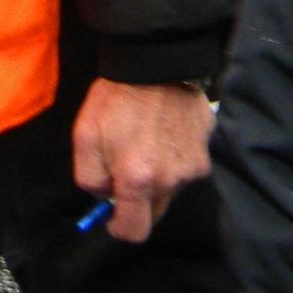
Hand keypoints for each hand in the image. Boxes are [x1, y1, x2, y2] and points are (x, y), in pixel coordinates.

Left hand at [70, 79, 213, 243]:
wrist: (156, 60)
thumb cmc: (117, 97)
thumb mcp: (85, 137)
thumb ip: (90, 178)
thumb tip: (105, 196)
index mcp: (138, 179)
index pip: (134, 231)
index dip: (119, 227)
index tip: (113, 216)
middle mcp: (171, 179)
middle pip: (154, 212)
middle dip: (138, 200)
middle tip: (126, 169)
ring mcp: (194, 164)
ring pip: (171, 187)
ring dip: (157, 175)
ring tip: (146, 140)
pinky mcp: (206, 148)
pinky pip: (186, 164)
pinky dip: (174, 156)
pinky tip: (163, 131)